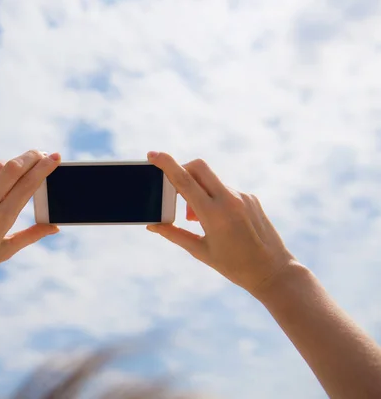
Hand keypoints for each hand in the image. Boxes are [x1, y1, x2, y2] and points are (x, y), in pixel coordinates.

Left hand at [0, 145, 60, 288]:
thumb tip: (55, 227)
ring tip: (21, 164)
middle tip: (43, 153)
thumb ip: (31, 236)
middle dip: (32, 158)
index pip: (28, 186)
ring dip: (11, 162)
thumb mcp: (5, 251)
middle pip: (13, 170)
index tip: (56, 157)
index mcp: (1, 220)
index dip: (44, 169)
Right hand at [147, 151, 298, 295]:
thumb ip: (174, 234)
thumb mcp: (200, 251)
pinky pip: (225, 189)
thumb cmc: (234, 266)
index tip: (152, 154)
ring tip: (194, 217)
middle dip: (182, 169)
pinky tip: (216, 220)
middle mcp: (229, 200)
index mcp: (213, 215)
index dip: (166, 164)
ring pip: (211, 180)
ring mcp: (242, 197)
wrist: (274, 271)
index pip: (185, 181)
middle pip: (198, 167)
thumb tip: (152, 225)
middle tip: (173, 188)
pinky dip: (212, 198)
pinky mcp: (251, 198)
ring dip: (197, 190)